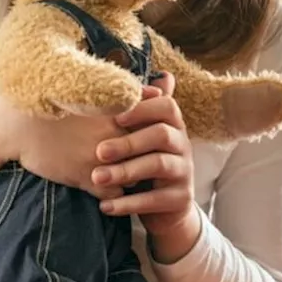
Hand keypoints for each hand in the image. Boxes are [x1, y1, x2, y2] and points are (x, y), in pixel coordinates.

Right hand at [0, 87, 161, 198]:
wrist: (15, 124)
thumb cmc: (55, 103)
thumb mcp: (94, 92)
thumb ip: (134, 91)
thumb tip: (163, 86)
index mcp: (118, 111)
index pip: (155, 124)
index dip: (156, 130)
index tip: (153, 133)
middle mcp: (114, 135)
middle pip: (150, 151)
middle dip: (150, 155)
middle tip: (145, 156)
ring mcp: (102, 159)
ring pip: (136, 174)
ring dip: (134, 175)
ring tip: (127, 172)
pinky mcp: (87, 179)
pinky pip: (116, 193)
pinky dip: (115, 193)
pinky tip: (108, 186)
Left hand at [92, 72, 197, 238]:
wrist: (166, 208)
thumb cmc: (146, 163)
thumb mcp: (142, 136)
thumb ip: (140, 110)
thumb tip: (152, 73)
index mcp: (173, 125)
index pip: (167, 106)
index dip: (142, 108)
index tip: (114, 117)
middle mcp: (183, 145)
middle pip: (161, 135)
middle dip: (128, 142)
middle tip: (99, 151)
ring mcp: (184, 172)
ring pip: (158, 165)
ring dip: (125, 172)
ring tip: (97, 178)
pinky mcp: (181, 198)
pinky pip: (156, 199)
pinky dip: (128, 203)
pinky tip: (105, 206)